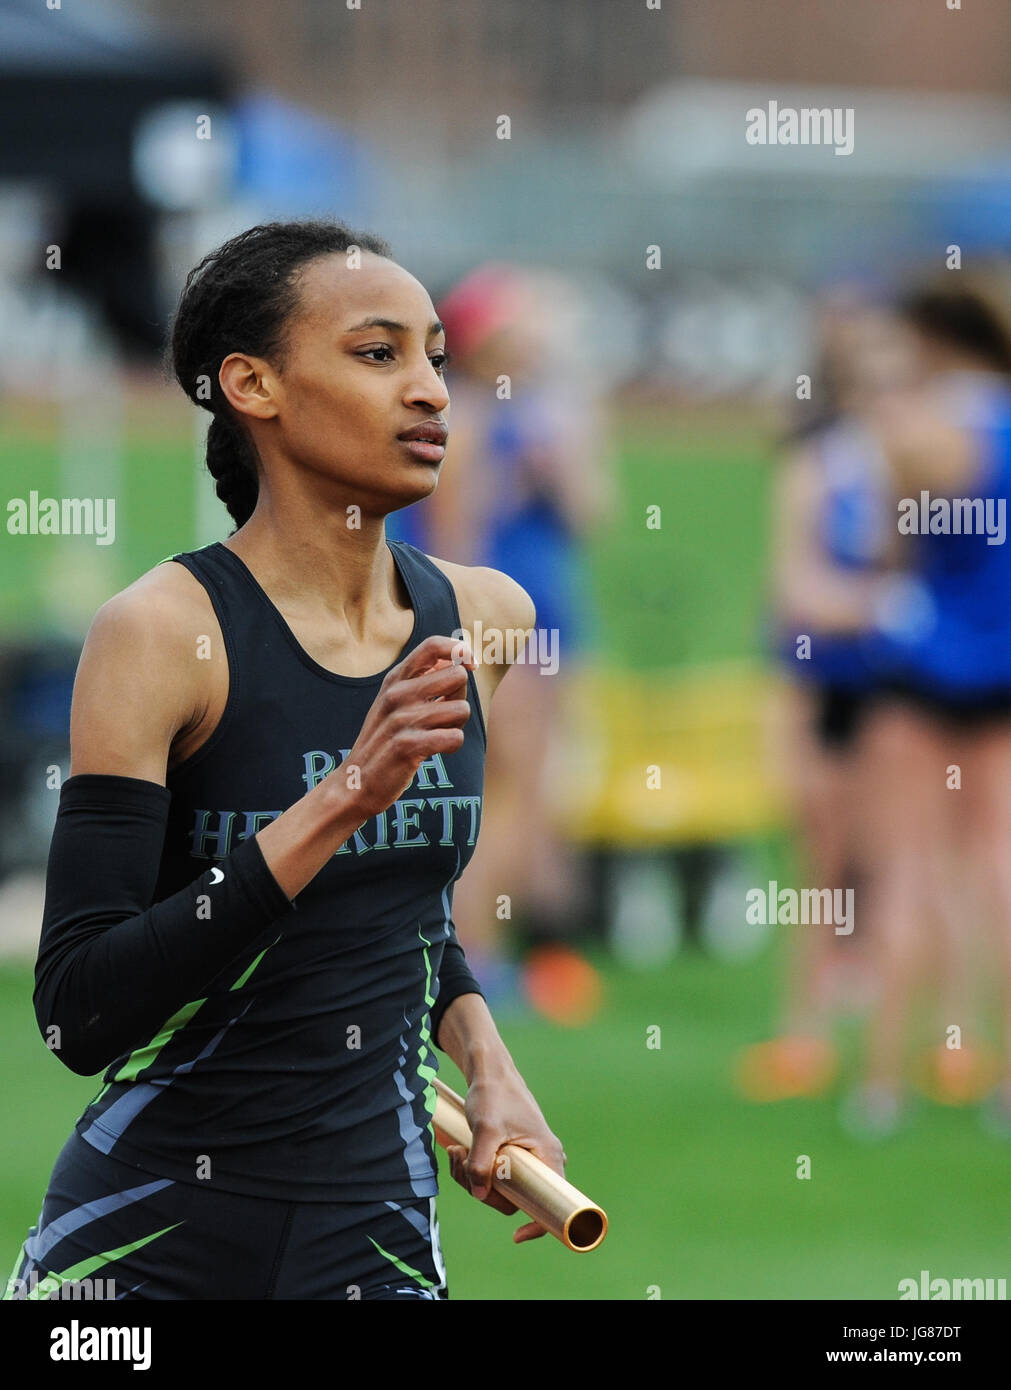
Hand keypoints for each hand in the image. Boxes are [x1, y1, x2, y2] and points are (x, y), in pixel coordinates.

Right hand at [342, 634, 474, 816]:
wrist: (356, 782)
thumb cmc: (384, 739)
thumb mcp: (394, 701)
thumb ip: (421, 679)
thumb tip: (458, 658)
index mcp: (395, 679)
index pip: (432, 646)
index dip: (459, 651)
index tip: (470, 665)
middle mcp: (397, 694)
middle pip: (457, 676)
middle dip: (460, 696)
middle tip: (445, 715)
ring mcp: (402, 719)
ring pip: (461, 709)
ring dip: (457, 725)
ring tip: (437, 735)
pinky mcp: (408, 746)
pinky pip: (455, 737)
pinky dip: (452, 746)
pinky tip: (436, 751)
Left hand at [445, 1072, 567, 1243]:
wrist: (488, 1070)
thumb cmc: (493, 1094)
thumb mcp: (485, 1129)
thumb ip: (480, 1164)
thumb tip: (479, 1194)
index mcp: (547, 1154)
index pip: (553, 1202)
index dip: (538, 1225)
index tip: (516, 1235)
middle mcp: (541, 1158)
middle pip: (516, 1197)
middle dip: (484, 1190)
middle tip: (463, 1165)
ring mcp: (525, 1157)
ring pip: (500, 1186)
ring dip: (472, 1176)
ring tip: (457, 1151)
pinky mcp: (510, 1153)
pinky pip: (493, 1173)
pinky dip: (473, 1167)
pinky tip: (460, 1150)